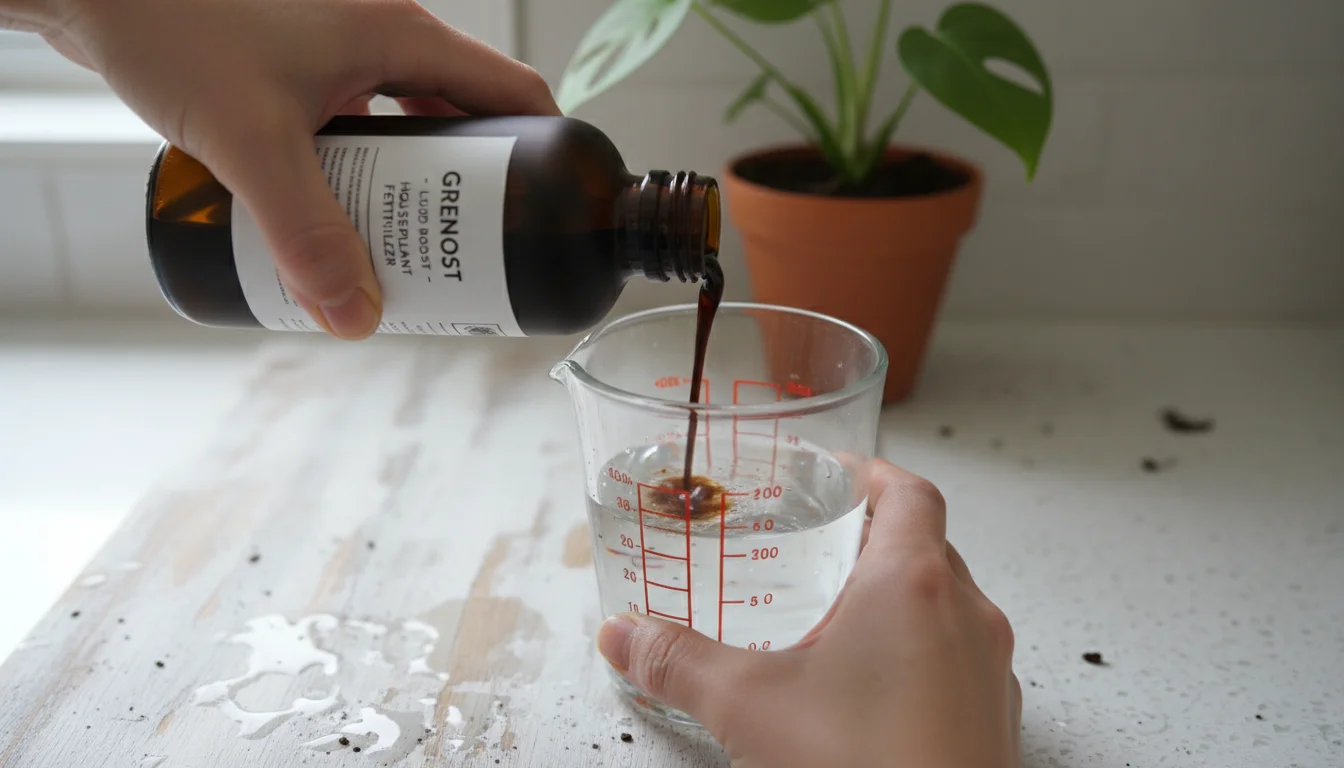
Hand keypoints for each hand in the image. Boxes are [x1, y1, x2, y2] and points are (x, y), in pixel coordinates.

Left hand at [21, 0, 558, 338]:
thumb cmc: (171, 26)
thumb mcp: (252, 143)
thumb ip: (304, 234)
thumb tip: (355, 316)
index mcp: (401, 35)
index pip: (513, 93)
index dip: (546, 153)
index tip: (550, 214)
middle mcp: (382, 37)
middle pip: (465, 120)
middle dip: (475, 192)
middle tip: (475, 256)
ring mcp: (341, 50)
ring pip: (410, 127)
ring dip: (416, 188)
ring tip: (411, 251)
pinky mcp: (300, 68)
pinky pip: (361, 128)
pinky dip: (366, 173)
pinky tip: (342, 215)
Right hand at [596, 459, 1021, 767]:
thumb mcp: (748, 706)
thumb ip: (678, 661)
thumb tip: (626, 636)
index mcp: (914, 586)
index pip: (910, 493)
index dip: (872, 475)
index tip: (836, 475)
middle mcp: (968, 619)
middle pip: (928, 547)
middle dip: (873, 540)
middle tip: (821, 548)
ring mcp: (989, 676)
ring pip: (949, 609)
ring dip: (899, 602)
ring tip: (837, 622)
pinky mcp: (992, 727)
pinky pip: (959, 666)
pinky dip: (919, 659)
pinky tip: (867, 696)